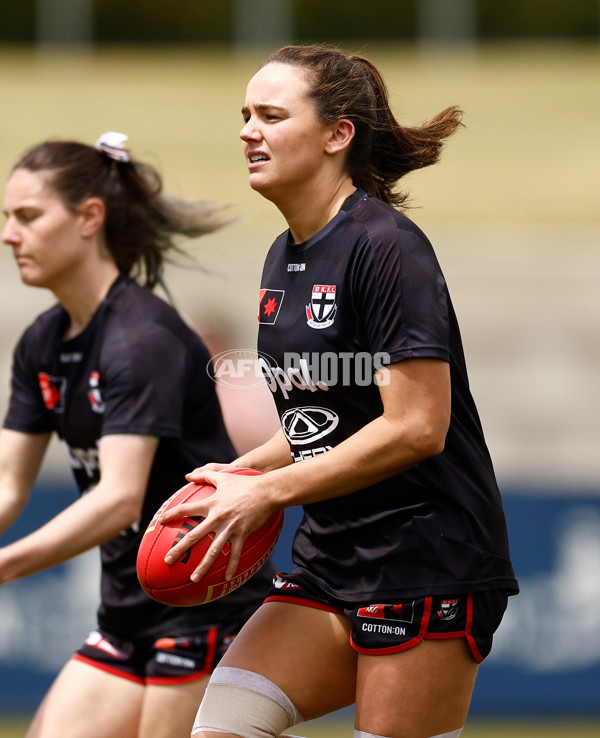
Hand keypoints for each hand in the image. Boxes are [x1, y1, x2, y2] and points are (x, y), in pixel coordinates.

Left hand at [159, 466, 274, 581]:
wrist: (266, 491)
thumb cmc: (245, 483)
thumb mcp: (224, 476)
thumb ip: (205, 474)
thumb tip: (188, 475)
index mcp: (211, 503)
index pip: (186, 509)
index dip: (172, 514)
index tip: (161, 521)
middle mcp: (217, 517)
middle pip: (194, 535)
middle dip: (179, 549)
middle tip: (167, 561)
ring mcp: (229, 528)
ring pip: (213, 550)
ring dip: (202, 566)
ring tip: (193, 578)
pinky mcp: (242, 534)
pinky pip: (235, 554)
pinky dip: (231, 566)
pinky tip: (227, 578)